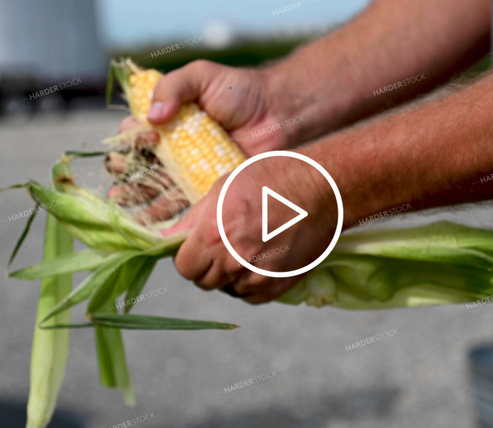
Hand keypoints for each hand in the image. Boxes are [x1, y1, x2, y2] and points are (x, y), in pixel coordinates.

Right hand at [104, 60, 304, 221]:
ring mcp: (189, 173)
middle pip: (140, 165)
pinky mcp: (206, 191)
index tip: (147, 137)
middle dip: (126, 173)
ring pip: (155, 189)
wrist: (278, 113)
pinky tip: (150, 222)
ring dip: (137, 198)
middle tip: (123, 178)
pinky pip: (181, 206)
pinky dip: (164, 215)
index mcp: (167, 122)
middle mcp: (174, 150)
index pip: (137, 134)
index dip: (133, 139)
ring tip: (125, 203)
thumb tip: (152, 116)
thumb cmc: (240, 91)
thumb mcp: (201, 76)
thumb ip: (173, 87)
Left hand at [164, 154, 337, 303]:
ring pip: (230, 290)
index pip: (184, 267)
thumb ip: (195, 218)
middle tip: (224, 247)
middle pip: (205, 282)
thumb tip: (170, 237)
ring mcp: (258, 276)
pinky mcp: (280, 284)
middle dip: (209, 267)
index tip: (199, 247)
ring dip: (232, 277)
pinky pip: (253, 297)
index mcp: (214, 235)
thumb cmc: (272, 178)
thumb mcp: (224, 187)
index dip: (189, 257)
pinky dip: (253, 285)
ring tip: (248, 250)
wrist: (322, 188)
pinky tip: (262, 262)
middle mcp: (233, 261)